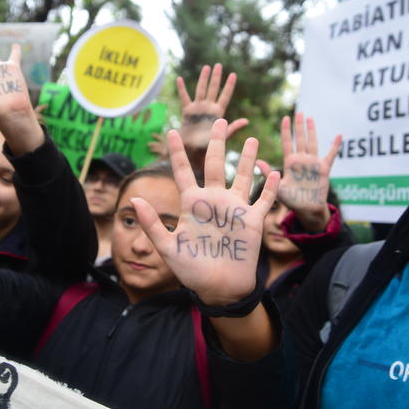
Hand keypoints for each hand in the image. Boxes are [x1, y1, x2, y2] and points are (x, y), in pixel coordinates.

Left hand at [132, 119, 278, 305]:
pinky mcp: (253, 221)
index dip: (178, 152)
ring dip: (248, 158)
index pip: (182, 172)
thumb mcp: (167, 247)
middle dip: (217, 143)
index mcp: (192, 204)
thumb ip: (152, 224)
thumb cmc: (191, 270)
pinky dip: (271, 187)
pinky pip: (264, 200)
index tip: (172, 132)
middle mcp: (213, 201)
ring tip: (252, 138)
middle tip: (219, 119)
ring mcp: (234, 209)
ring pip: (243, 176)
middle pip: (215, 165)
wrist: (219, 288)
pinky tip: (275, 172)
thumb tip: (133, 200)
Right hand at [177, 64, 248, 151]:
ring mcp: (198, 108)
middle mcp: (208, 108)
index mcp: (218, 113)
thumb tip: (246, 121)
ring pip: (201, 90)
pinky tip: (180, 78)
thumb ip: (233, 128)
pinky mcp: (187, 111)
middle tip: (218, 65)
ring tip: (206, 67)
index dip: (229, 86)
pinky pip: (184, 97)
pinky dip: (182, 88)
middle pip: (213, 89)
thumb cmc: (210, 147)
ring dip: (203, 78)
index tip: (233, 74)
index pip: (225, 96)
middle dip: (216, 77)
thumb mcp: (223, 137)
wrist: (194, 152)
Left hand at [257, 112, 340, 231]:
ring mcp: (313, 163)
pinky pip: (330, 155)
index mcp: (290, 163)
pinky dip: (335, 146)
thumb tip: (256, 161)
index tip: (285, 118)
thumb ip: (268, 174)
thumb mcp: (277, 187)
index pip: (287, 143)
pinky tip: (338, 135)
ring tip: (310, 118)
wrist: (307, 210)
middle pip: (299, 139)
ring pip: (312, 143)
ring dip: (312, 131)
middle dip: (299, 126)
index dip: (286, 130)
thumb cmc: (291, 200)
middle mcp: (301, 160)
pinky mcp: (324, 169)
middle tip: (298, 112)